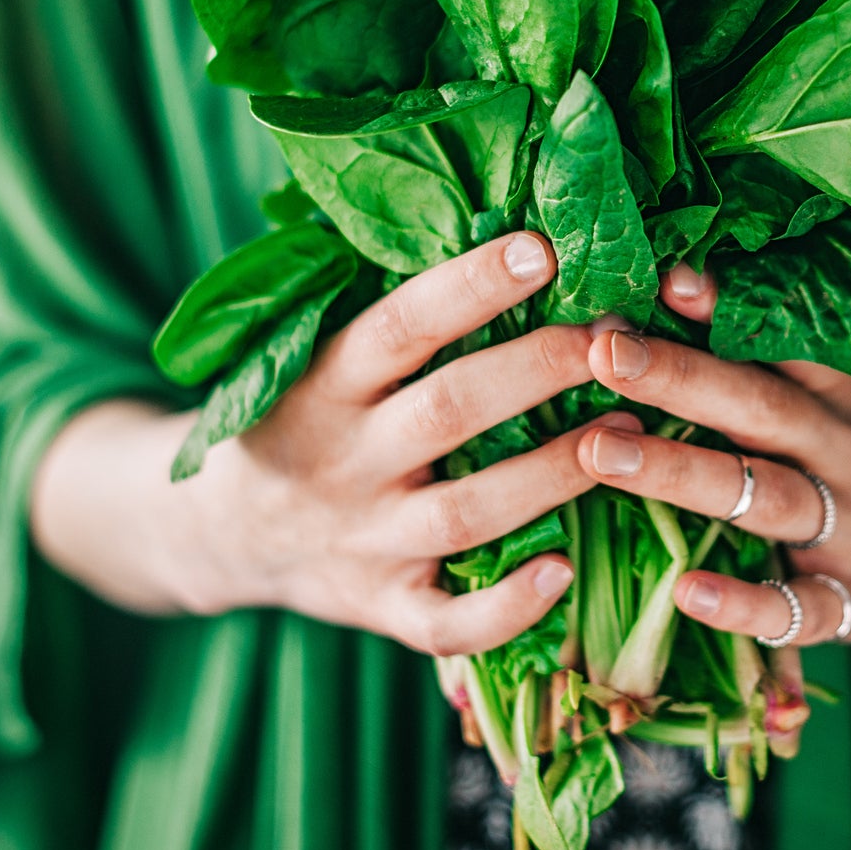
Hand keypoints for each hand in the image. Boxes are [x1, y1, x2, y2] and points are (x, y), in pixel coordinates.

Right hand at [36, 232, 635, 655]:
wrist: (217, 533)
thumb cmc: (301, 418)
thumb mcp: (313, 356)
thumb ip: (393, 315)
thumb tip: (507, 225)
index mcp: (322, 383)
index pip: (398, 326)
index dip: (469, 286)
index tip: (542, 247)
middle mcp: (343, 461)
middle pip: (450, 410)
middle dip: (541, 369)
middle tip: (620, 338)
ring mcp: (363, 541)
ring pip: (468, 512)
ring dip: (555, 473)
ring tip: (633, 434)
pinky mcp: (381, 609)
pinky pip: (447, 624)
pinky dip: (507, 608)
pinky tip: (567, 572)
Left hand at [571, 264, 850, 645]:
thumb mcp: (839, 398)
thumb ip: (764, 354)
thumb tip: (673, 280)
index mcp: (839, 398)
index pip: (778, 347)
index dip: (720, 313)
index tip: (657, 281)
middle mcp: (849, 455)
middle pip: (762, 410)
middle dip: (680, 379)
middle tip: (602, 353)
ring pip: (767, 499)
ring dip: (683, 473)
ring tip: (600, 451)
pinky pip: (799, 610)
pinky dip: (745, 604)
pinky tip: (686, 591)